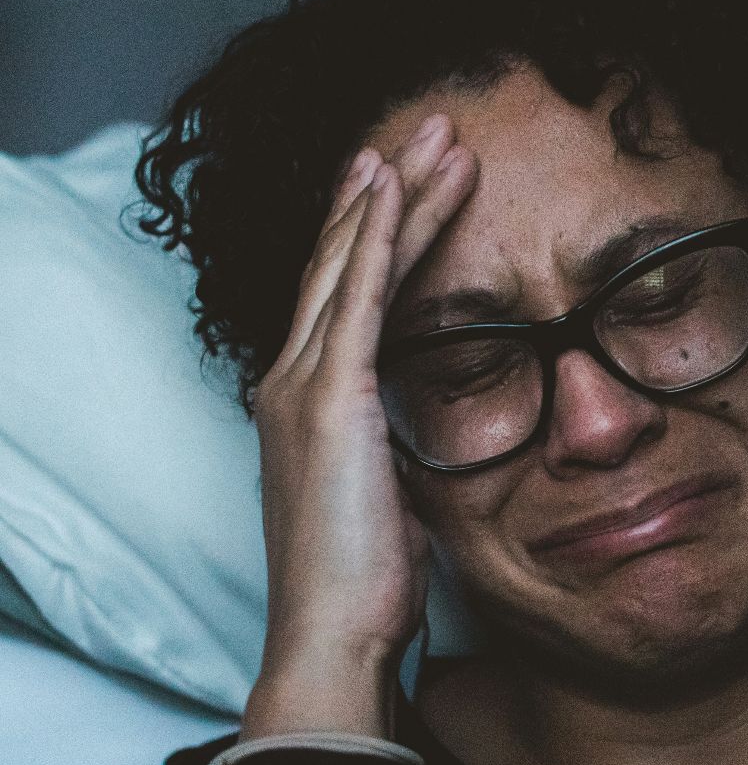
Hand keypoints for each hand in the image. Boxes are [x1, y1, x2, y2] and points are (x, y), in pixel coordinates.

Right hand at [241, 114, 476, 740]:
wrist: (335, 635)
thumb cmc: (366, 582)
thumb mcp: (391, 494)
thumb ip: (398, 445)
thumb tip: (427, 429)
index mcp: (312, 402)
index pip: (346, 293)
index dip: (378, 231)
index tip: (413, 180)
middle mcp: (293, 379)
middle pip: (344, 260)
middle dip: (389, 190)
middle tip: (432, 129)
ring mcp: (304, 384)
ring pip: (353, 262)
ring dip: (396, 193)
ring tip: (437, 136)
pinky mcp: (330, 398)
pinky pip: (357, 297)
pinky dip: (377, 236)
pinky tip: (397, 187)